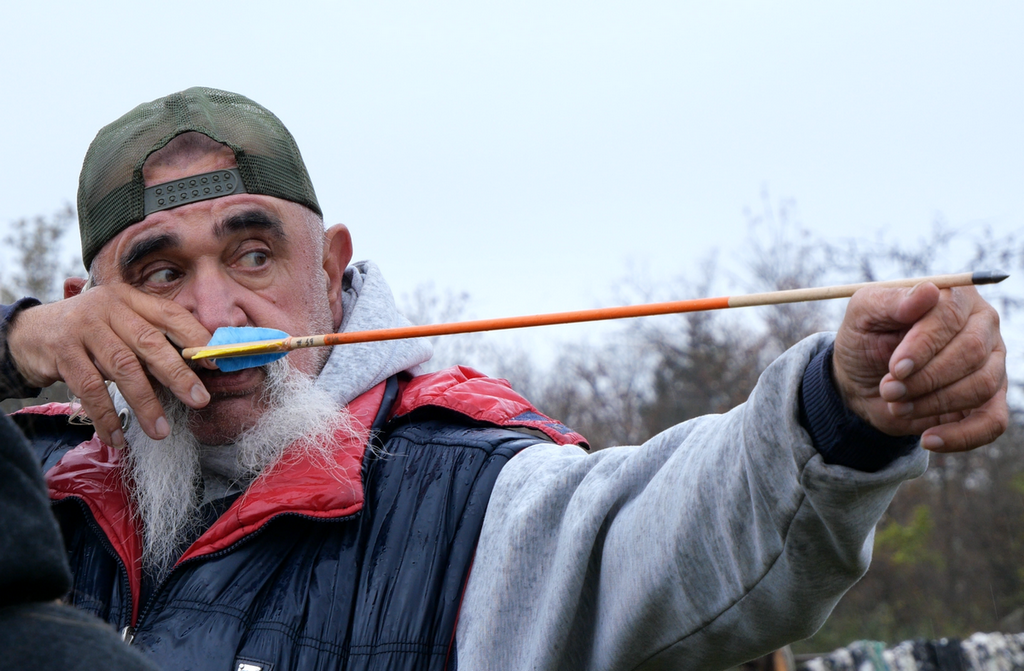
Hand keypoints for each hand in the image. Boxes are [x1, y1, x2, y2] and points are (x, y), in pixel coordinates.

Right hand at [7, 284, 211, 447]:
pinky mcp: (62, 351)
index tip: (217, 362)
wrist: (28, 333)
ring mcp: (83, 328)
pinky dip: (106, 415)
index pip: (170, 314)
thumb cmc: (89, 334)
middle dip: (178, 374)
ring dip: (145, 403)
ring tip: (160, 430)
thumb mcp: (119, 327)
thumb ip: (149, 343)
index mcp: (130, 298)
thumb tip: (193, 374)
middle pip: (150, 342)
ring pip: (123, 368)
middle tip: (199, 399)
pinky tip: (116, 436)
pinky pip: (90, 388)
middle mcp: (108, 307)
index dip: (196, 337)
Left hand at [832, 282, 1007, 451]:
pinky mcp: (988, 401)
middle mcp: (982, 327)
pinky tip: (929, 439)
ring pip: (980, 385)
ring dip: (932, 402)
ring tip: (896, 403)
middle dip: (925, 377)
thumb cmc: (865, 339)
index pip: (952, 314)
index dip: (924, 343)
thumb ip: (891, 301)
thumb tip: (929, 291)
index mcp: (954, 297)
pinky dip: (961, 436)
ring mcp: (991, 364)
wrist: (861, 381)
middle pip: (972, 351)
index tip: (896, 367)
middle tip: (889, 389)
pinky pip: (993, 423)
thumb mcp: (863, 315)